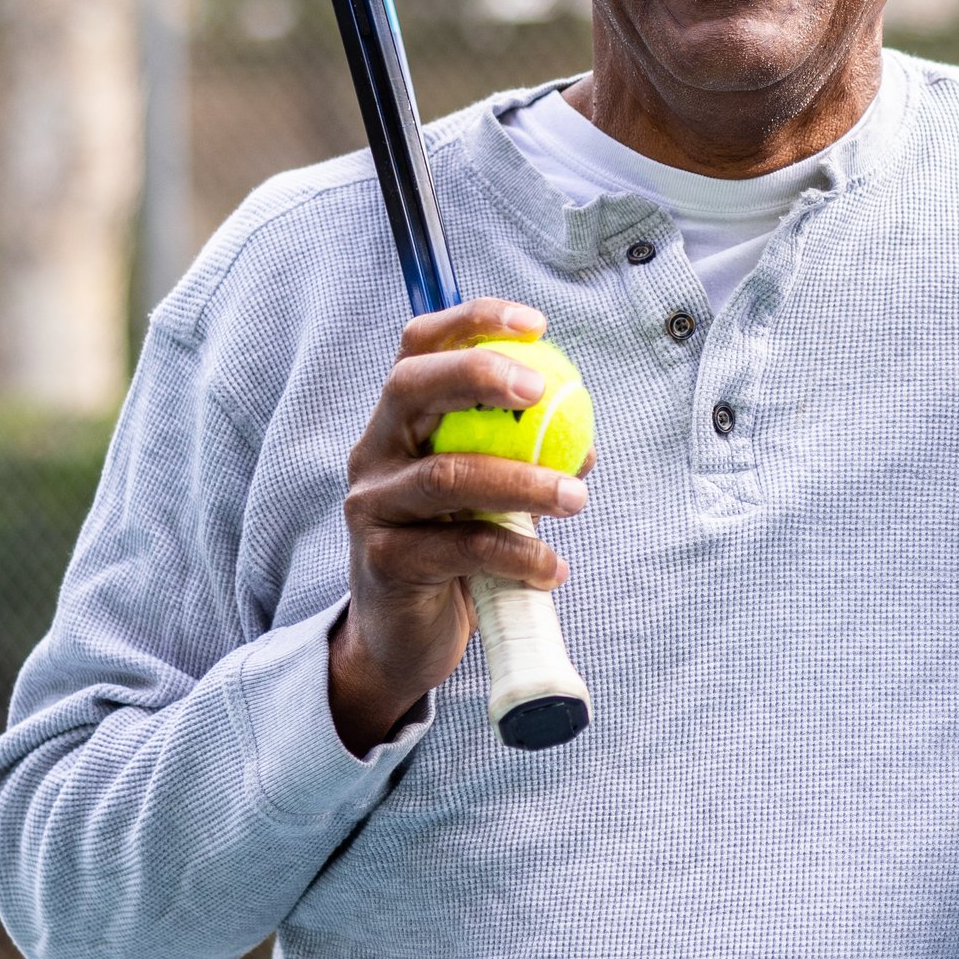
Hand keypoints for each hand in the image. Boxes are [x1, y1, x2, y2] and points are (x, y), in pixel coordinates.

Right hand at [328, 299, 591, 751]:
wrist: (403, 636)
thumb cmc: (453, 549)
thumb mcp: (488, 497)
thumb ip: (523, 462)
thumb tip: (586, 438)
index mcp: (399, 421)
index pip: (419, 346)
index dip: (471, 322)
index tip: (536, 326)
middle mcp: (374, 452)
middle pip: (411, 388)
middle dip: (478, 378)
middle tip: (544, 392)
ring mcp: (372, 506)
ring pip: (446, 475)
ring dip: (523, 482)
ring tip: (577, 499)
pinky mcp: (383, 561)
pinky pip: (459, 547)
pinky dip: (516, 553)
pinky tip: (552, 567)